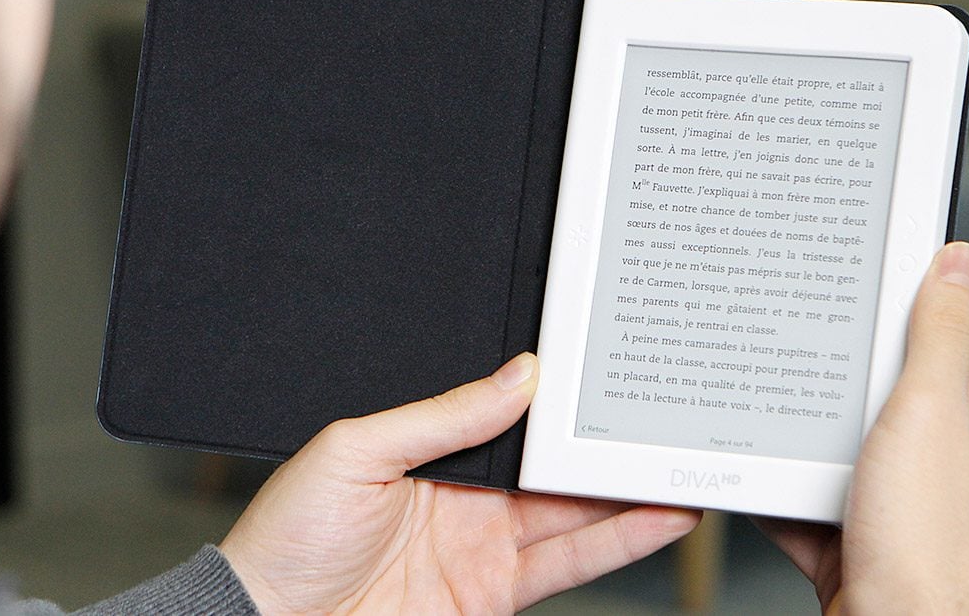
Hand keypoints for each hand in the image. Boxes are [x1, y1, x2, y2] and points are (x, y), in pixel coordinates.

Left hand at [219, 353, 700, 613]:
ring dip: (629, 489)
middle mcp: (470, 495)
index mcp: (433, 449)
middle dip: (607, 441)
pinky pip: (570, 562)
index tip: (606, 374)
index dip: (559, 400)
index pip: (512, 416)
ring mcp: (487, 546)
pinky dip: (620, 541)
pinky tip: (655, 517)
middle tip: (661, 413)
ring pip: (575, 510)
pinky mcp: (497, 592)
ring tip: (678, 461)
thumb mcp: (357, 451)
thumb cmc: (290, 536)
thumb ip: (443, 416)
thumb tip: (516, 377)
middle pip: (553, 463)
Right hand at [756, 241, 968, 613]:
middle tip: (785, 353)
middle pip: (870, 396)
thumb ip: (940, 337)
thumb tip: (960, 261)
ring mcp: (890, 503)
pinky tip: (753, 475)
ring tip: (761, 418)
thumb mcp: (930, 416)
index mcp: (966, 425)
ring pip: (831, 449)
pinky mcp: (850, 538)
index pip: (930, 346)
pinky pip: (802, 499)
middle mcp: (932, 462)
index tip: (845, 286)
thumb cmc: (924, 545)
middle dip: (826, 383)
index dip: (888, 316)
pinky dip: (777, 490)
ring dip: (796, 442)